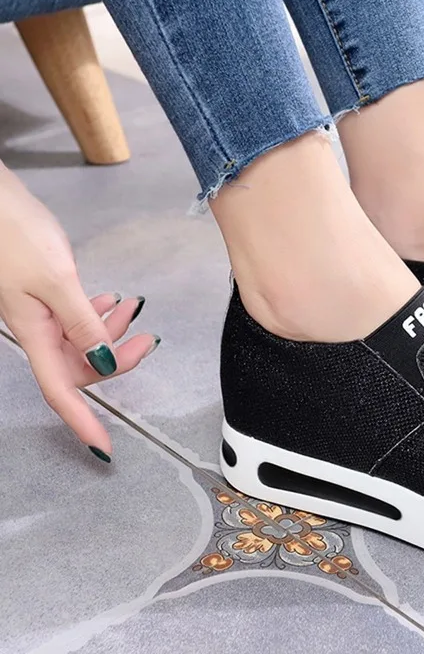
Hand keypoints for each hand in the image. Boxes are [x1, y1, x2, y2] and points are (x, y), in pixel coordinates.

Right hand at [0, 164, 159, 460]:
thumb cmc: (17, 235)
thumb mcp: (58, 280)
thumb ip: (82, 323)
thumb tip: (102, 362)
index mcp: (35, 333)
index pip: (61, 390)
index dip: (82, 421)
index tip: (103, 447)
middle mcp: (36, 328)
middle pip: (80, 365)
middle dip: (117, 358)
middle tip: (147, 336)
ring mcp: (39, 311)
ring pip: (81, 340)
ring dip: (111, 331)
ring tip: (132, 307)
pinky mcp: (44, 292)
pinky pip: (75, 318)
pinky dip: (98, 313)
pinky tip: (111, 299)